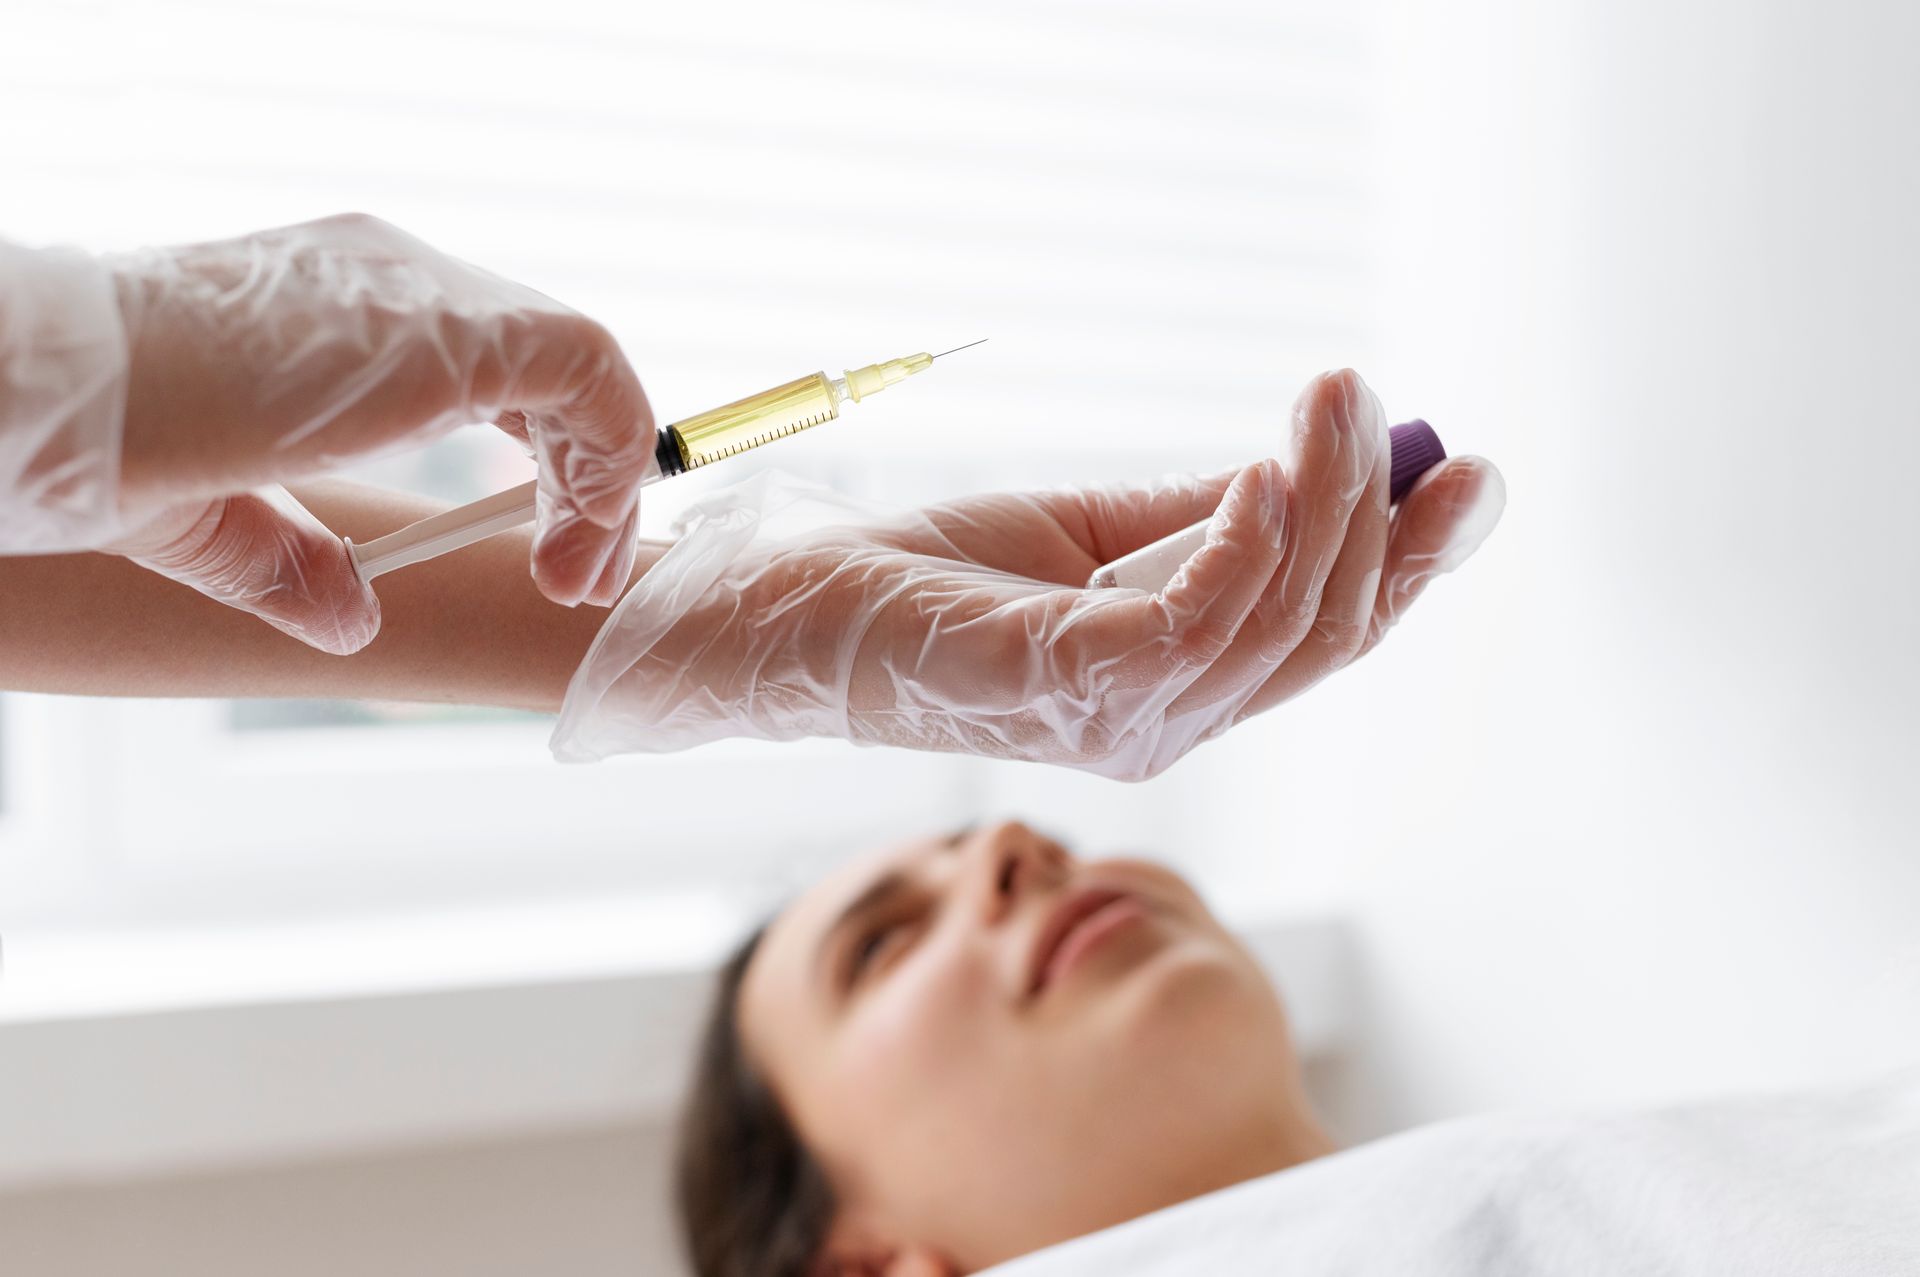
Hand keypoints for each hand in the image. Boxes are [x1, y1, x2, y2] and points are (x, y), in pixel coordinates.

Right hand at [0, 216, 652, 652]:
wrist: (40, 397)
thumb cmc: (95, 443)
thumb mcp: (207, 515)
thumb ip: (290, 560)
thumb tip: (355, 617)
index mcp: (345, 304)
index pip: (496, 364)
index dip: (546, 461)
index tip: (550, 556)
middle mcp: (394, 278)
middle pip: (549, 366)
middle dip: (589, 481)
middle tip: (577, 582)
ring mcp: (421, 291)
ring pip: (583, 365)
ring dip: (603, 484)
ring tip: (574, 581)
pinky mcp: (442, 328)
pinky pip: (586, 371)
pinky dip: (608, 460)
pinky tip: (570, 547)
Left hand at [553, 370, 1504, 778]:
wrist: (776, 610)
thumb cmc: (925, 577)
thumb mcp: (1085, 535)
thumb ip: (1195, 519)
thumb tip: (1312, 472)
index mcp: (1175, 692)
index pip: (1323, 636)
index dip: (1406, 561)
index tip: (1465, 468)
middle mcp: (1162, 727)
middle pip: (1321, 633)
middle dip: (1375, 515)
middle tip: (1363, 395)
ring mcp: (1116, 721)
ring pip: (1275, 622)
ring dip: (1322, 501)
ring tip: (1328, 399)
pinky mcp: (1059, 687)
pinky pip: (1196, 621)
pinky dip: (1247, 541)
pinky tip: (1262, 473)